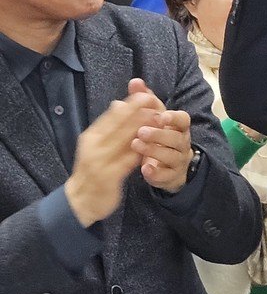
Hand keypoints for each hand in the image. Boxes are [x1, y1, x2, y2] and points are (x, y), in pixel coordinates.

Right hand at [63, 86, 158, 227]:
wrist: (82, 199)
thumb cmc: (93, 168)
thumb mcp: (98, 144)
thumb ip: (110, 127)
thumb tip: (119, 103)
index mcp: (92, 136)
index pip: (112, 115)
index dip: (130, 104)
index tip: (146, 94)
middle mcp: (94, 146)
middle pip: (117, 125)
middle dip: (137, 112)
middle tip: (156, 102)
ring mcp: (100, 161)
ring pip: (123, 141)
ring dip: (141, 128)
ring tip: (158, 118)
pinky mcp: (109, 176)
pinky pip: (126, 161)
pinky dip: (138, 151)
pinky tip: (151, 145)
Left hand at [127, 80, 194, 192]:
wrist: (170, 167)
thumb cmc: (160, 137)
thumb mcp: (153, 118)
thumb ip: (146, 100)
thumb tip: (135, 81)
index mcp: (179, 128)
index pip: (183, 120)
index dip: (174, 118)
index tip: (161, 116)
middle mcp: (182, 144)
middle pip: (177, 138)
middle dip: (159, 134)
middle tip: (141, 131)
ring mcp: (178, 161)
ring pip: (171, 156)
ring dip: (154, 150)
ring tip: (136, 145)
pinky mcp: (172, 177)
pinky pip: (167, 176)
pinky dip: (156, 172)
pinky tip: (144, 168)